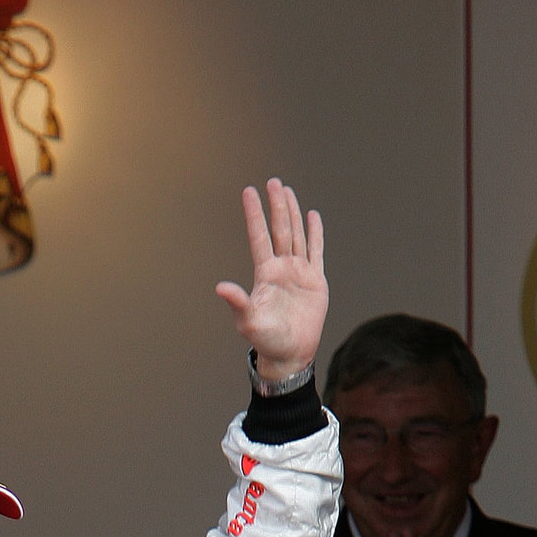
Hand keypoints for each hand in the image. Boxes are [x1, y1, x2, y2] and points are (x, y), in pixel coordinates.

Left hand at [216, 178, 327, 381]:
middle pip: (279, 230)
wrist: (290, 353)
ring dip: (292, 213)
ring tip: (286, 191)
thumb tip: (220, 287)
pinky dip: (315, 233)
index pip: (259, 237)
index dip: (255, 214)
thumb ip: (237, 302)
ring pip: (295, 235)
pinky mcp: (314, 280)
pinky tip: (312, 216)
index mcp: (265, 274)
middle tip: (272, 182)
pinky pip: (316, 251)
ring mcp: (298, 272)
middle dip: (276, 206)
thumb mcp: (248, 321)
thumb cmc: (266, 340)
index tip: (249, 192)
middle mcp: (280, 268)